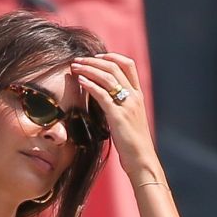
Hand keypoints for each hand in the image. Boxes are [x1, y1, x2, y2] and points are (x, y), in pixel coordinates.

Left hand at [71, 53, 157, 178]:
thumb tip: (104, 101)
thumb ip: (120, 107)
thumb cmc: (133, 145)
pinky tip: (80, 81)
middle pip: (114, 67)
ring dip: (89, 69)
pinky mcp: (118, 115)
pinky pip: (102, 94)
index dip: (112, 57)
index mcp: (138, 95)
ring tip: (75, 66)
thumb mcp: (128, 120)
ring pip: (107, 77)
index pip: (128, 65)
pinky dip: (90, 84)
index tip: (96, 57)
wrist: (141, 159)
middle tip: (78, 60)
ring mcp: (127, 104)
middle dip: (94, 60)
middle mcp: (134, 96)